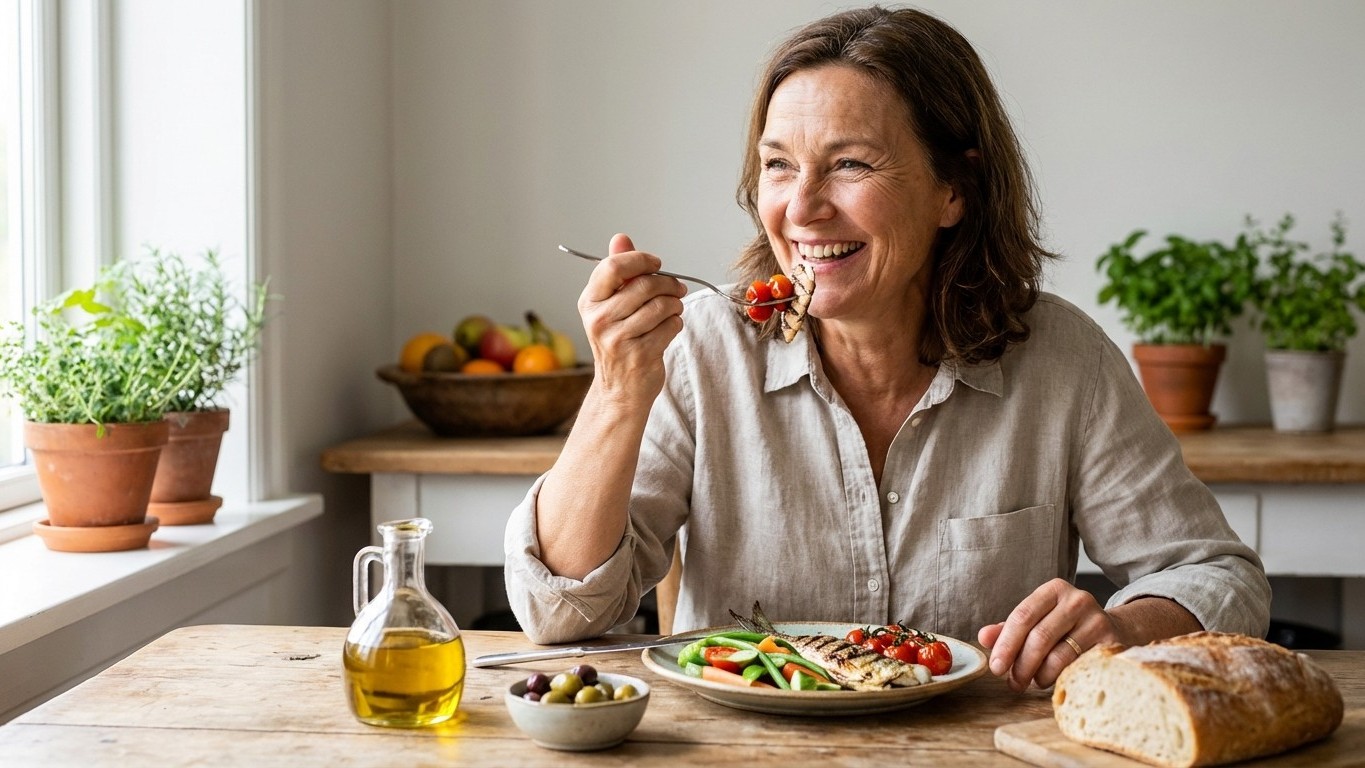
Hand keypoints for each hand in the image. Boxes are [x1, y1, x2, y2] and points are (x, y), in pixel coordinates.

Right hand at [578, 233, 686, 408]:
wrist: (619, 391)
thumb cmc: (619, 342)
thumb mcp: (611, 306)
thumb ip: (618, 271)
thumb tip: (621, 238)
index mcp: (589, 302)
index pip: (613, 266)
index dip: (641, 260)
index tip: (657, 264)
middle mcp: (599, 320)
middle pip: (644, 285)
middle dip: (668, 284)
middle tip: (677, 288)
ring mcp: (618, 339)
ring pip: (661, 305)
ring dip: (675, 305)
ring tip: (673, 309)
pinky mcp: (640, 355)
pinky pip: (670, 326)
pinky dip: (676, 324)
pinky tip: (668, 329)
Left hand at [977, 578, 1118, 691]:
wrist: (1116, 630)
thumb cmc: (1067, 626)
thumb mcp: (1039, 620)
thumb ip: (1009, 628)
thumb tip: (984, 637)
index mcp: (1054, 590)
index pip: (1022, 616)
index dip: (1006, 644)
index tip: (995, 667)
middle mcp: (1077, 600)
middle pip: (1039, 637)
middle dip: (1021, 665)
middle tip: (1012, 684)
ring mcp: (1097, 620)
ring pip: (1059, 656)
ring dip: (1040, 676)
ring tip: (1034, 683)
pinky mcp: (1111, 642)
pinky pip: (1079, 667)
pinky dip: (1062, 679)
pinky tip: (1054, 682)